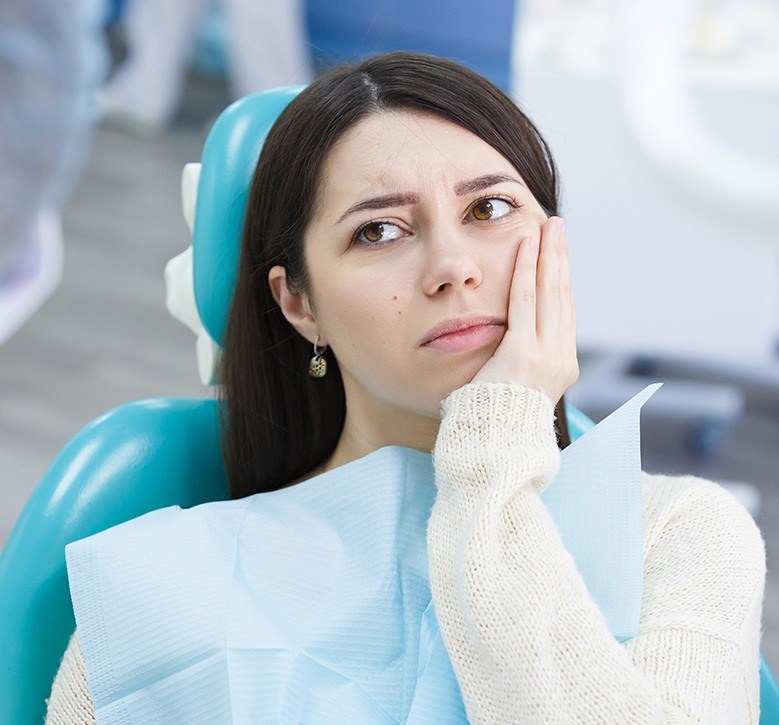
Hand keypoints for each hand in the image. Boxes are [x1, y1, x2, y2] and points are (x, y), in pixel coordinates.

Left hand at [472, 216, 578, 403]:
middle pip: (563, 296)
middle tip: (558, 227)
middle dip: (560, 258)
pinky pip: (524, 303)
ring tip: (548, 227)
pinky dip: (525, 272)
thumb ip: (520, 356)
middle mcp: (560, 358)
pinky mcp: (523, 353)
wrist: (493, 445)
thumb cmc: (495, 417)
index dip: (561, 279)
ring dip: (548, 256)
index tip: (557, 255)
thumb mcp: (516, 383)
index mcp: (561, 364)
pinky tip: (526, 247)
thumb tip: (512, 335)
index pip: (564, 312)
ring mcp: (546, 356)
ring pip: (549, 294)